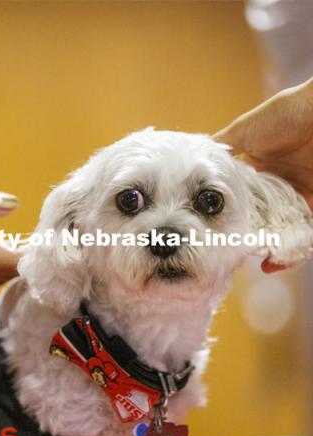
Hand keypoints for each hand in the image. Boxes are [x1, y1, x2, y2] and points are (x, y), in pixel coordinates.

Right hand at [215, 77, 312, 272]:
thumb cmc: (285, 116)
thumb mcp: (244, 130)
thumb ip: (221, 146)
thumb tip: (191, 156)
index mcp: (257, 168)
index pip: (236, 198)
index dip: (224, 214)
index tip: (210, 231)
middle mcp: (275, 185)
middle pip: (256, 217)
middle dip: (243, 236)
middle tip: (227, 252)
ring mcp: (296, 196)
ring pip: (278, 230)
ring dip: (265, 248)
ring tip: (249, 260)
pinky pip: (303, 235)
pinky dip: (291, 251)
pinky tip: (273, 262)